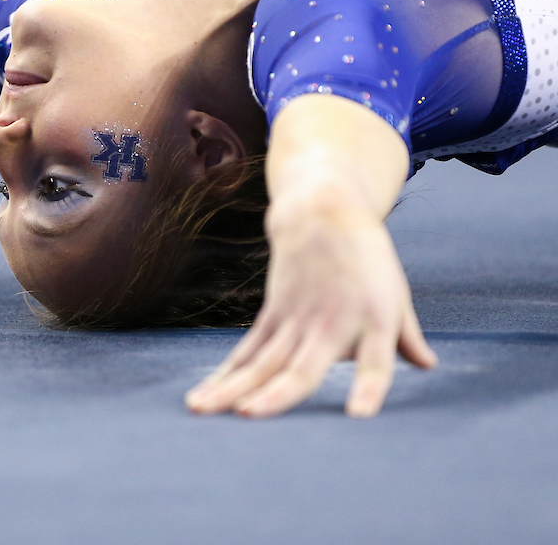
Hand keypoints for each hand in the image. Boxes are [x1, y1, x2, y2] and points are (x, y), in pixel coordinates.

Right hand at [184, 211, 436, 417]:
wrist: (321, 212)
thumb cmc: (367, 258)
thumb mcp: (396, 294)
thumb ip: (407, 335)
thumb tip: (427, 365)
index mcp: (375, 321)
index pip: (375, 362)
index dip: (368, 387)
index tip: (358, 415)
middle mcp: (332, 323)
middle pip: (301, 366)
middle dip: (274, 393)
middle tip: (246, 414)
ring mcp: (296, 318)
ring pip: (261, 361)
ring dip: (229, 387)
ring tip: (201, 409)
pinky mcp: (273, 313)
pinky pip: (247, 351)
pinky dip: (226, 373)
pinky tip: (205, 396)